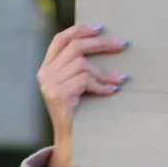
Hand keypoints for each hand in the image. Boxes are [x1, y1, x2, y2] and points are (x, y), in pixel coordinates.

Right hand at [37, 24, 127, 166]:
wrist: (71, 138)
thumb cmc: (79, 109)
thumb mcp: (74, 83)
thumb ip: (78, 66)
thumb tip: (102, 41)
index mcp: (46, 68)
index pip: (59, 39)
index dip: (79, 30)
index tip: (100, 28)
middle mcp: (44, 74)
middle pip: (75, 46)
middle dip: (101, 43)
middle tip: (122, 45)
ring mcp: (49, 84)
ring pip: (82, 64)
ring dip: (104, 73)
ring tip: (117, 80)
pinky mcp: (57, 95)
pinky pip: (85, 80)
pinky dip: (101, 86)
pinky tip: (110, 92)